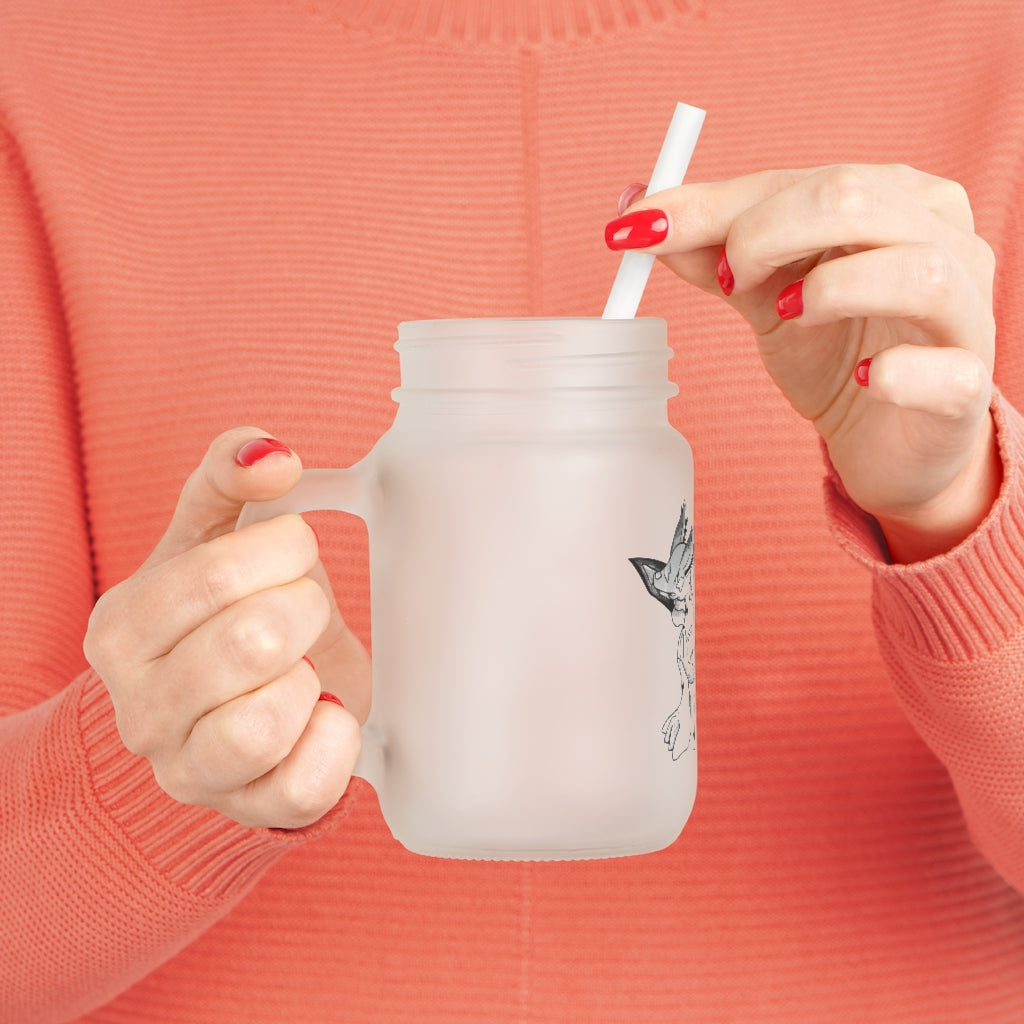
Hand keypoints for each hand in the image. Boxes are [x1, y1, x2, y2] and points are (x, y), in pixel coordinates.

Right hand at [84, 428, 369, 828]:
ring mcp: (189, 770)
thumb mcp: (212, 535)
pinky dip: (335, 740)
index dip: (282, 550)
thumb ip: (229, 476)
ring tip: (304, 665)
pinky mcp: (249, 809)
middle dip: (304, 609)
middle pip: (251, 643)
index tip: (295, 549)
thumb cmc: (223, 613)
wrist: (230, 704)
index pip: (214, 576)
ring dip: (309, 679)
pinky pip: (303, 787)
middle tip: (304, 609)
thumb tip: (272, 454)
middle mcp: (139, 709)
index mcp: (122, 629)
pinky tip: (324, 711)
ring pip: (264, 724)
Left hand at [607, 165, 999, 561]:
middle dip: (765, 233)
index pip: (800, 180)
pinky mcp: (967, 386)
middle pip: (856, 199)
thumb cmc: (834, 351)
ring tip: (786, 316)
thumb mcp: (764, 295)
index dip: (715, 205)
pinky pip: (944, 370)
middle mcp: (942, 239)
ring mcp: (965, 312)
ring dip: (831, 290)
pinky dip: (896, 373)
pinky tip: (863, 380)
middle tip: (727, 281)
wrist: (886, 439)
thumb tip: (637, 212)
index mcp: (893, 199)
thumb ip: (712, 252)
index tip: (639, 229)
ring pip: (917, 270)